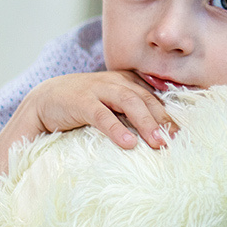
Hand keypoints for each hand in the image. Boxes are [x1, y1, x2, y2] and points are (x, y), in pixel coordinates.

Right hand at [22, 71, 175, 149]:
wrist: (43, 100)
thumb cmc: (81, 106)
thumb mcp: (109, 106)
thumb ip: (130, 112)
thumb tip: (157, 135)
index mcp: (124, 82)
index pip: (153, 97)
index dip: (169, 114)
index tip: (183, 134)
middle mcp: (114, 82)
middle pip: (146, 99)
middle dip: (163, 120)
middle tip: (176, 139)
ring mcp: (97, 89)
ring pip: (129, 102)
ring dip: (146, 123)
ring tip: (158, 143)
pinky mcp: (80, 102)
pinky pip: (102, 115)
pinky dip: (116, 129)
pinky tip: (128, 144)